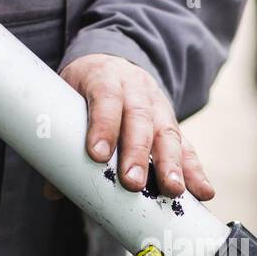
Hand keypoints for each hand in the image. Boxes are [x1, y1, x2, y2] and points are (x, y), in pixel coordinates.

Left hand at [60, 53, 213, 199]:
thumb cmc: (85, 91)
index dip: (102, 125)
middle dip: (138, 153)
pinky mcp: (173, 125)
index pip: (104, 98)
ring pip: (167, 133)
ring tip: (173, 190)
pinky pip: (186, 147)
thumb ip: (62, 143)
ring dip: (172, 165)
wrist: (114, 64)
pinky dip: (195, 170)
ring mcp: (158, 106)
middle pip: (139, 119)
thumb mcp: (68, 102)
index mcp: (105, 78)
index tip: (97, 155)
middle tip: (133, 183)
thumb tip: (53, 192)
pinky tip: (203, 191)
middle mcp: (136, 89)